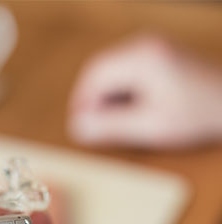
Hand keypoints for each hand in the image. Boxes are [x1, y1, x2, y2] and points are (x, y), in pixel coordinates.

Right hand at [68, 34, 221, 148]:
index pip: (94, 76)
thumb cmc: (197, 115)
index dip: (81, 102)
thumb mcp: (150, 126)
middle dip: (91, 99)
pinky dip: (119, 90)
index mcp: (142, 59)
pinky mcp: (158, 54)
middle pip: (101, 70)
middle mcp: (144, 45)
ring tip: (106, 122)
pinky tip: (124, 110)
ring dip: (104, 95)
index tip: (77, 126)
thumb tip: (77, 127)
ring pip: (112, 69)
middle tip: (88, 126)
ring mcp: (152, 47)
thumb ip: (111, 126)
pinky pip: (126, 69)